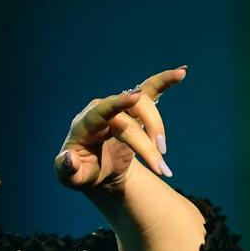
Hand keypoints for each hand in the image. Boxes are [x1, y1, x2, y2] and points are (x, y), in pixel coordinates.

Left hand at [54, 64, 185, 195]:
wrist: (97, 169)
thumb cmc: (83, 172)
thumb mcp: (73, 178)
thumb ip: (67, 171)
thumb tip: (69, 158)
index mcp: (84, 125)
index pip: (100, 111)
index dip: (116, 103)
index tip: (134, 96)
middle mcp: (101, 110)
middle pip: (129, 116)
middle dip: (146, 143)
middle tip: (160, 168)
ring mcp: (118, 107)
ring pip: (144, 105)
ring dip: (157, 129)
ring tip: (162, 157)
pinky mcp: (134, 109)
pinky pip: (150, 90)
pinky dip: (165, 81)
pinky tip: (182, 72)